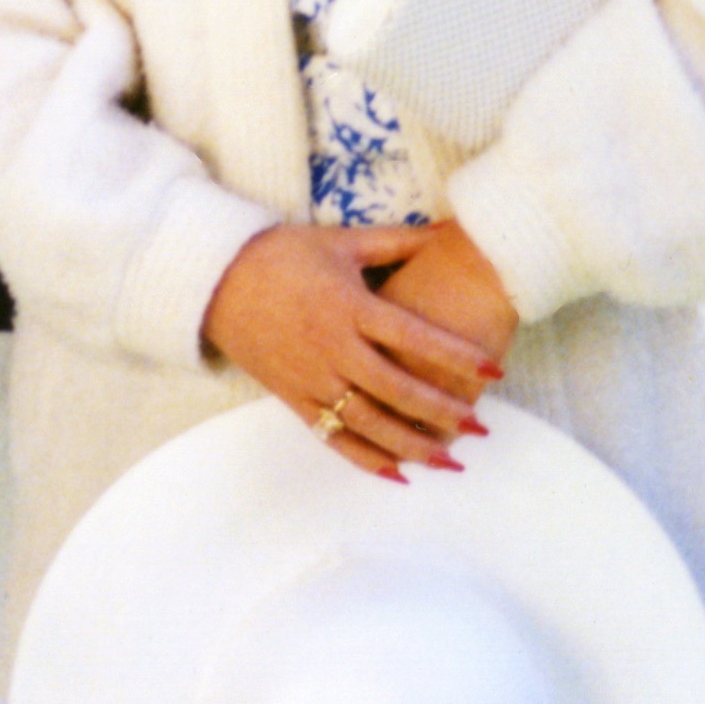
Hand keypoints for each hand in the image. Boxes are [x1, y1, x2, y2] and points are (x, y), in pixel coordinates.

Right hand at [200, 223, 500, 481]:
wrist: (211, 278)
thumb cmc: (279, 254)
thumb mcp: (339, 242)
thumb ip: (396, 242)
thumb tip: (450, 228)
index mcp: (347, 306)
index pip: (413, 337)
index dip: (456, 356)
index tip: (493, 370)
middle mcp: (331, 347)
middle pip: (397, 389)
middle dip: (443, 411)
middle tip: (481, 425)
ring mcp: (310, 378)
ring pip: (369, 423)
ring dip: (413, 445)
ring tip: (452, 460)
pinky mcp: (292, 397)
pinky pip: (333, 437)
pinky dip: (367, 459)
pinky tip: (400, 475)